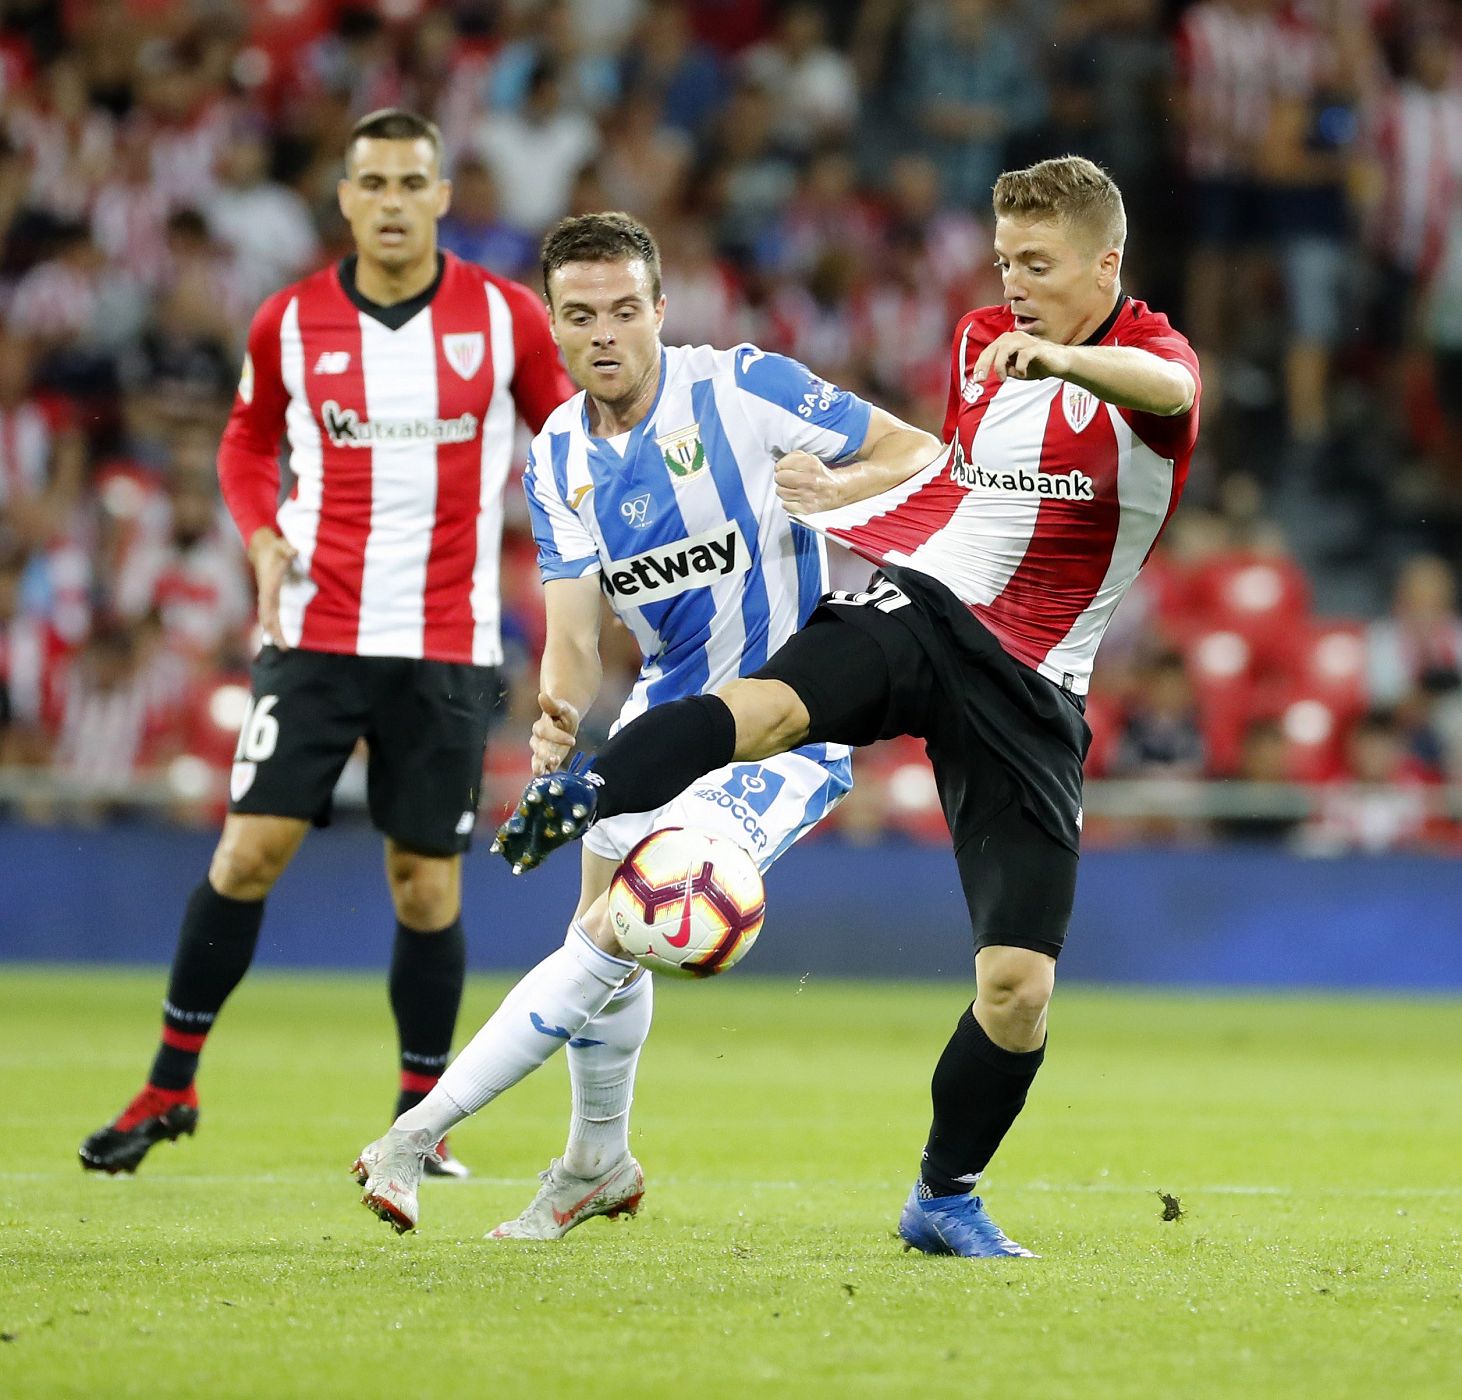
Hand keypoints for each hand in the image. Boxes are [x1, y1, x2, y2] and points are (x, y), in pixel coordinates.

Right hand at [248, 528, 297, 647]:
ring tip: (283, 647)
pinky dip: (275, 626)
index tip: (275, 634)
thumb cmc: (274, 548)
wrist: (260, 548)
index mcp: (268, 588)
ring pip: (269, 618)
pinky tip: (279, 635)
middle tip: (284, 649)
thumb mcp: (282, 546)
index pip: (268, 609)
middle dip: (275, 633)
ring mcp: (267, 596)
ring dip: (274, 632)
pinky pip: (271, 614)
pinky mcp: (270, 596)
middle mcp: (266, 595)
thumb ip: (287, 548)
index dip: (271, 622)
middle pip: (268, 619)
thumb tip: (293, 550)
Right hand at [530, 692, 579, 774]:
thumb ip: (552, 704)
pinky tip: (550, 780)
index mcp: (542, 726)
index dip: (557, 736)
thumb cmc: (563, 713)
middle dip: (545, 755)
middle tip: (555, 759)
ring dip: (540, 766)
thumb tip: (542, 694)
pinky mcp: (547, 759)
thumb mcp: (561, 707)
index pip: (546, 732)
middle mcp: (538, 740)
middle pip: (538, 748)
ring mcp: (542, 750)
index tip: (573, 740)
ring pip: (537, 759)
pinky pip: (544, 768)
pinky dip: (546, 774)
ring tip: (543, 773)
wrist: (564, 720)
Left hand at [774, 450, 840, 515]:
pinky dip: (788, 502)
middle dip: (782, 478)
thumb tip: (780, 465)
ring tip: (793, 489)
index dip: (781, 467)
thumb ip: (794, 457)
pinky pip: (785, 505)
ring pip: (780, 492)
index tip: (785, 469)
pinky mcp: (806, 508)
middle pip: (779, 478)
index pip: (781, 465)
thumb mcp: (810, 459)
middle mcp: (809, 480)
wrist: (838, 490)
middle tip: (788, 479)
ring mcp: (807, 496)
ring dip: (784, 490)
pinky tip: (796, 498)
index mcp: (810, 465)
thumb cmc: (821, 475)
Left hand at [971, 332, 1071, 385]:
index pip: (989, 351)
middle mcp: (1015, 337)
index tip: (977, 379)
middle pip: (994, 348)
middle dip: (984, 364)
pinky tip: (1023, 374)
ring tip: (1002, 378)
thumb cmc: (1037, 365)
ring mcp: (1026, 341)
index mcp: (1007, 342)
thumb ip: (1004, 368)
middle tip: (981, 379)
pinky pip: (1024, 355)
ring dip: (1000, 365)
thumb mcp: (1015, 370)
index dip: (980, 364)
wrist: (1060, 363)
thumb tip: (992, 371)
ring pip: (1005, 348)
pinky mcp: (1037, 348)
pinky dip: (1020, 367)